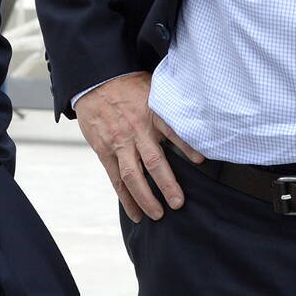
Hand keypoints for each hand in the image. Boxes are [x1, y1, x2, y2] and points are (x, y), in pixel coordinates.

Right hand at [74, 72, 203, 221]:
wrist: (94, 80)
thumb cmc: (128, 85)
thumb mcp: (154, 88)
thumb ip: (170, 106)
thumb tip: (196, 117)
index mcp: (151, 113)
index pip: (172, 130)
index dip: (187, 146)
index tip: (201, 161)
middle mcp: (136, 130)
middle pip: (154, 162)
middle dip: (167, 185)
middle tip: (178, 203)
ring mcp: (118, 142)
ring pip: (133, 176)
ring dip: (145, 198)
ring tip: (158, 214)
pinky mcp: (104, 150)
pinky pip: (115, 178)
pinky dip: (125, 197)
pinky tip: (135, 212)